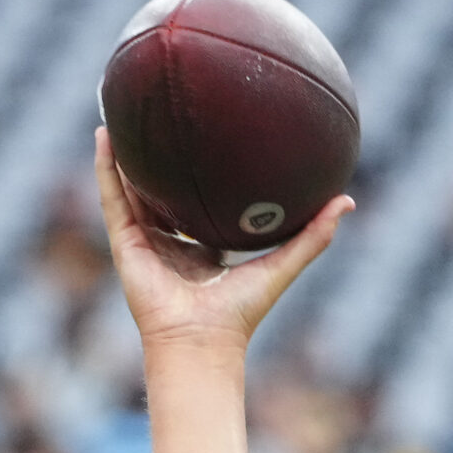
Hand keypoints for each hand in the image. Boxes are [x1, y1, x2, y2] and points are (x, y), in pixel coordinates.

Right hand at [94, 128, 353, 355]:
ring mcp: (144, 242)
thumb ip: (313, 237)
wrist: (201, 340)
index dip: (203, 174)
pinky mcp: (124, 243)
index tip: (211, 138)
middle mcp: (171, 243)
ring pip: (130, 188)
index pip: (200, 204)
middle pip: (162, 191)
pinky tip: (105, 136)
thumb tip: (347, 201)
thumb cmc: (241, 313)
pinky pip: (112, 197)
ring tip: (125, 112)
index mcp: (203, 249)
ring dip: (125, 153)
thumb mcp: (282, 266)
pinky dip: (106, 168)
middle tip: (167, 115)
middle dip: (160, 158)